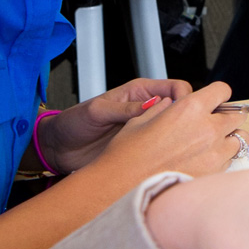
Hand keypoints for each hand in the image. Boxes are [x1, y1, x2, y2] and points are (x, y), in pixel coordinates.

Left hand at [39, 77, 191, 171]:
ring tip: (179, 149)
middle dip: (190, 120)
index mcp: (140, 93)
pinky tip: (166, 160)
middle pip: (182, 111)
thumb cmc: (73, 123)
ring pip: (176, 132)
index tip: (186, 112)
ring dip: (180, 138)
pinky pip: (163, 150)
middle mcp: (147, 111)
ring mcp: (146, 131)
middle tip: (188, 133)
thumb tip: (152, 106)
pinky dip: (169, 154)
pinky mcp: (142, 150)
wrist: (58, 149)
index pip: (176, 89)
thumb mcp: (97, 111)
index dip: (186, 98)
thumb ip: (124, 108)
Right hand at [81, 81, 247, 183]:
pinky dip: (223, 158)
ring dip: (229, 138)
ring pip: (240, 139)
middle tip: (215, 123)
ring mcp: (214, 153)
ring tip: (212, 144)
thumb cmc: (126, 156)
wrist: (122, 189)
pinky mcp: (214, 174)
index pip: (222, 90)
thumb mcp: (140, 121)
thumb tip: (169, 104)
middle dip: (228, 117)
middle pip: (237, 115)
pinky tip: (204, 162)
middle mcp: (207, 129)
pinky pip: (230, 161)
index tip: (214, 101)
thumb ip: (163, 109)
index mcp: (190, 109)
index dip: (218, 94)